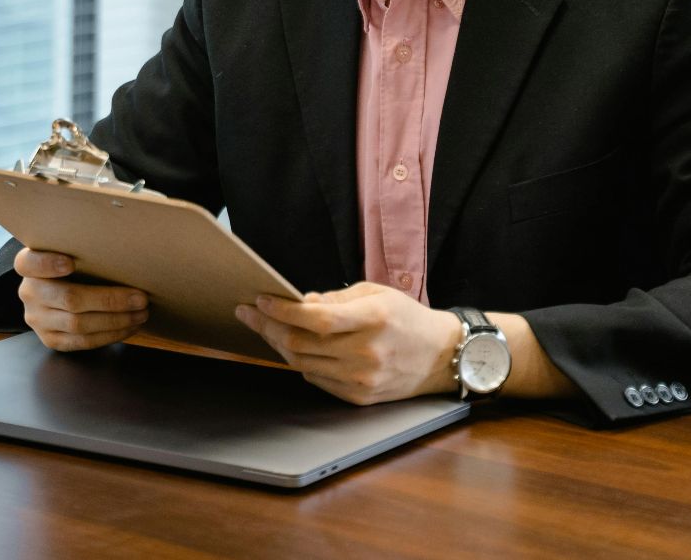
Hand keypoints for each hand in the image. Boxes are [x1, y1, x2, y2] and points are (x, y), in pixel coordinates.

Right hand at [15, 246, 148, 351]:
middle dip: (110, 300)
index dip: (48, 264)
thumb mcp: (66, 251)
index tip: (71, 263)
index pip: (29, 263)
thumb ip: (82, 250)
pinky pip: (82, 342)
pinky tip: (129, 327)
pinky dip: (110, 335)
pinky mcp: (50, 339)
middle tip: (140, 298)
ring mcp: (37, 319)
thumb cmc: (69, 265)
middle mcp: (28, 293)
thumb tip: (124, 252)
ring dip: (116, 320)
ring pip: (79, 324)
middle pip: (69, 298)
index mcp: (27, 266)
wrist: (51, 292)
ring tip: (141, 313)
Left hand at [235, 282, 462, 403]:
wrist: (442, 357)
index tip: (260, 301)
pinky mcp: (359, 396)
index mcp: (372, 319)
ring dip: (278, 345)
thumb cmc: (407, 318)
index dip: (282, 310)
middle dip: (268, 326)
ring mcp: (362, 378)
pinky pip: (316, 379)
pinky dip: (300, 362)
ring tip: (266, 327)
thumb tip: (301, 303)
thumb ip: (335, 299)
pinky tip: (293, 347)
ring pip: (302, 363)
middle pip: (301, 343)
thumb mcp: (376, 294)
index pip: (316, 319)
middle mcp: (366, 352)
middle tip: (248, 313)